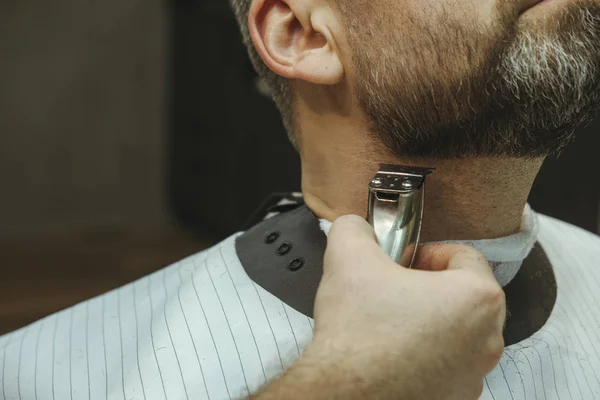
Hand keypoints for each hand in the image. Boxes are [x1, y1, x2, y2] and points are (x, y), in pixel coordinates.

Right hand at [253, 215, 504, 399]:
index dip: (428, 253)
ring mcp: (474, 375)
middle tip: (393, 289)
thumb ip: (355, 229)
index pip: (464, 256)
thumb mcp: (348, 258)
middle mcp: (487, 340)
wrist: (344, 394)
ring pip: (455, 332)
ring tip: (387, 323)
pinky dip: (424, 356)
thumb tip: (355, 227)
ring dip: (427, 322)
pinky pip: (445, 366)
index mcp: (477, 299)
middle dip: (428, 288)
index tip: (403, 262)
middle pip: (463, 296)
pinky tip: (389, 354)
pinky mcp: (454, 399)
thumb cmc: (358, 333)